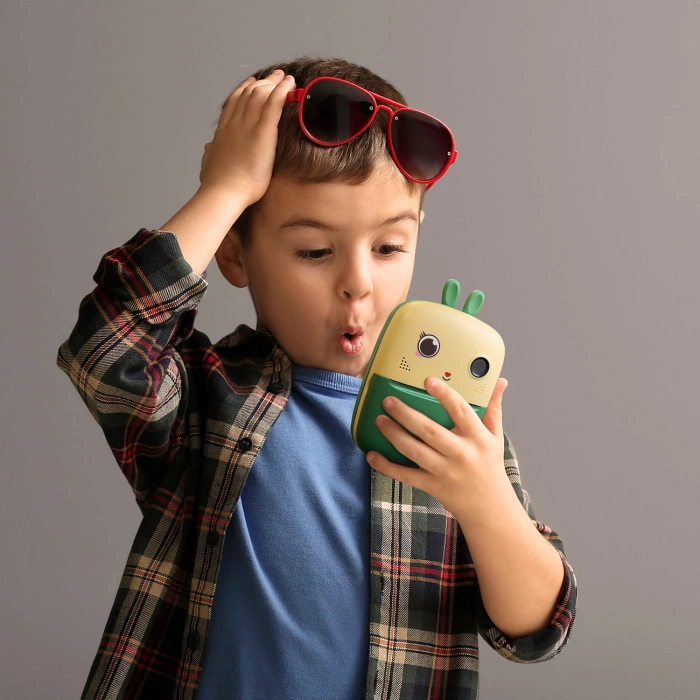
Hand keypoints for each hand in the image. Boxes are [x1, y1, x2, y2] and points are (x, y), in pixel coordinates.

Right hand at [198, 69, 295, 207]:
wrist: (223, 193)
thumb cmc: (216, 185)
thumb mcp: (208, 164)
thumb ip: (210, 154)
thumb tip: (209, 148)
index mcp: (223, 131)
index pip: (233, 103)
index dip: (243, 90)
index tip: (251, 83)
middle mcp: (234, 123)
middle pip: (248, 94)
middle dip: (263, 83)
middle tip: (274, 77)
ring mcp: (247, 126)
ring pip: (260, 95)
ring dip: (274, 83)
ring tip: (285, 78)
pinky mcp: (262, 132)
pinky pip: (273, 104)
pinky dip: (282, 91)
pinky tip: (290, 84)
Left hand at [367, 377, 509, 522]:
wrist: (489, 508)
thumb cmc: (489, 466)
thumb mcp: (495, 437)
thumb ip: (493, 408)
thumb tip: (500, 382)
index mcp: (477, 438)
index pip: (461, 411)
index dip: (444, 395)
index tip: (428, 381)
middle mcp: (461, 454)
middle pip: (430, 431)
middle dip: (406, 414)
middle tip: (388, 401)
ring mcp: (445, 472)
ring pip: (414, 451)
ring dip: (393, 435)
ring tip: (379, 420)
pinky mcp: (432, 486)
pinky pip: (405, 475)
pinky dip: (387, 466)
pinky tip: (372, 454)